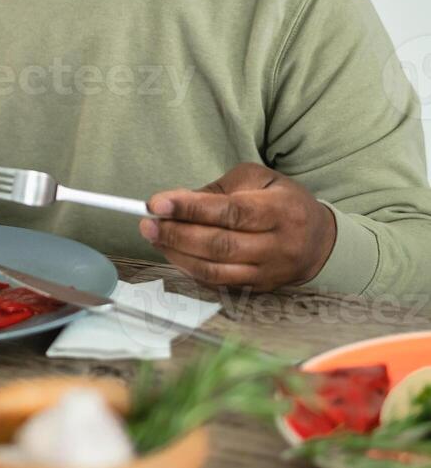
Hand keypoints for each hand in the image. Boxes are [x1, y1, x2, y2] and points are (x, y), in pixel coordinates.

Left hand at [141, 163, 337, 289]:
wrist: (320, 241)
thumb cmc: (282, 202)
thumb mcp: (257, 179)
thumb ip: (217, 189)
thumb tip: (175, 202)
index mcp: (281, 211)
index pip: (230, 212)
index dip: (190, 209)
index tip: (157, 204)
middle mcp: (278, 245)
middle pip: (220, 245)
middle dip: (176, 234)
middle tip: (147, 223)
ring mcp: (268, 271)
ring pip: (215, 269)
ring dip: (177, 254)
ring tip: (155, 237)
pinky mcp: (258, 288)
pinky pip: (217, 282)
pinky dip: (189, 268)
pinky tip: (173, 253)